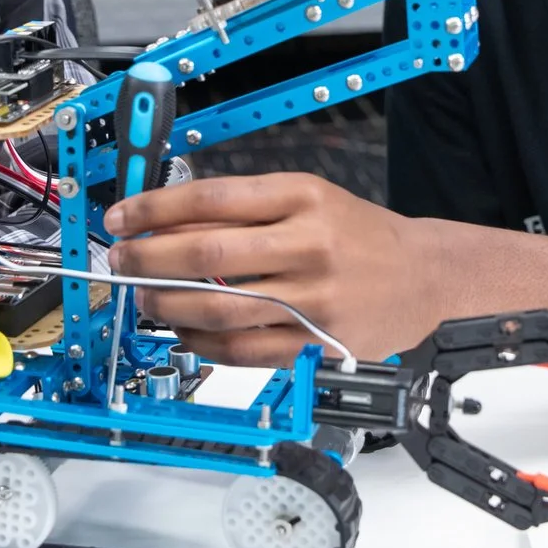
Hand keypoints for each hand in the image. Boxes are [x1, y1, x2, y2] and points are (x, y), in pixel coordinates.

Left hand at [101, 173, 439, 364]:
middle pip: (208, 254)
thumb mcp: (310, 199)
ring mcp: (314, 298)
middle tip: (122, 262)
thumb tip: (166, 221)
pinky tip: (186, 335)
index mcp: (303, 198)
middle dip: (149, 260)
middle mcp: (309, 245)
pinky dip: (204, 345)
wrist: (426, 277)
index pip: (212, 199)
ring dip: (168, 307)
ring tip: (146, 300)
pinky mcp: (317, 342)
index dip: (155, 209)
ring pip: (220, 307)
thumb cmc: (360, 235)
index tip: (121, 218)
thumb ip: (246, 208)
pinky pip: (245, 349)